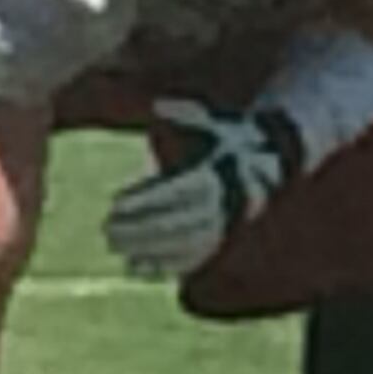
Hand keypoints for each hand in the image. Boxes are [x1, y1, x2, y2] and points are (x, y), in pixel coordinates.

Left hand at [105, 99, 302, 277]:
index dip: (142, 200)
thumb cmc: (225, 138)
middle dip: (136, 229)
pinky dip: (162, 267)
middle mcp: (218, 206)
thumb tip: (159, 105)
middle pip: (172, 223)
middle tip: (107, 228)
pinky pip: (189, 261)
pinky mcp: (219, 244)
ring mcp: (220, 229)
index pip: (171, 192)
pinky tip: (135, 267)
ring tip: (115, 247)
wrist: (266, 164)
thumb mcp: (208, 120)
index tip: (113, 203)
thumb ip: (183, 113)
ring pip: (178, 246)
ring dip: (144, 249)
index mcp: (213, 176)